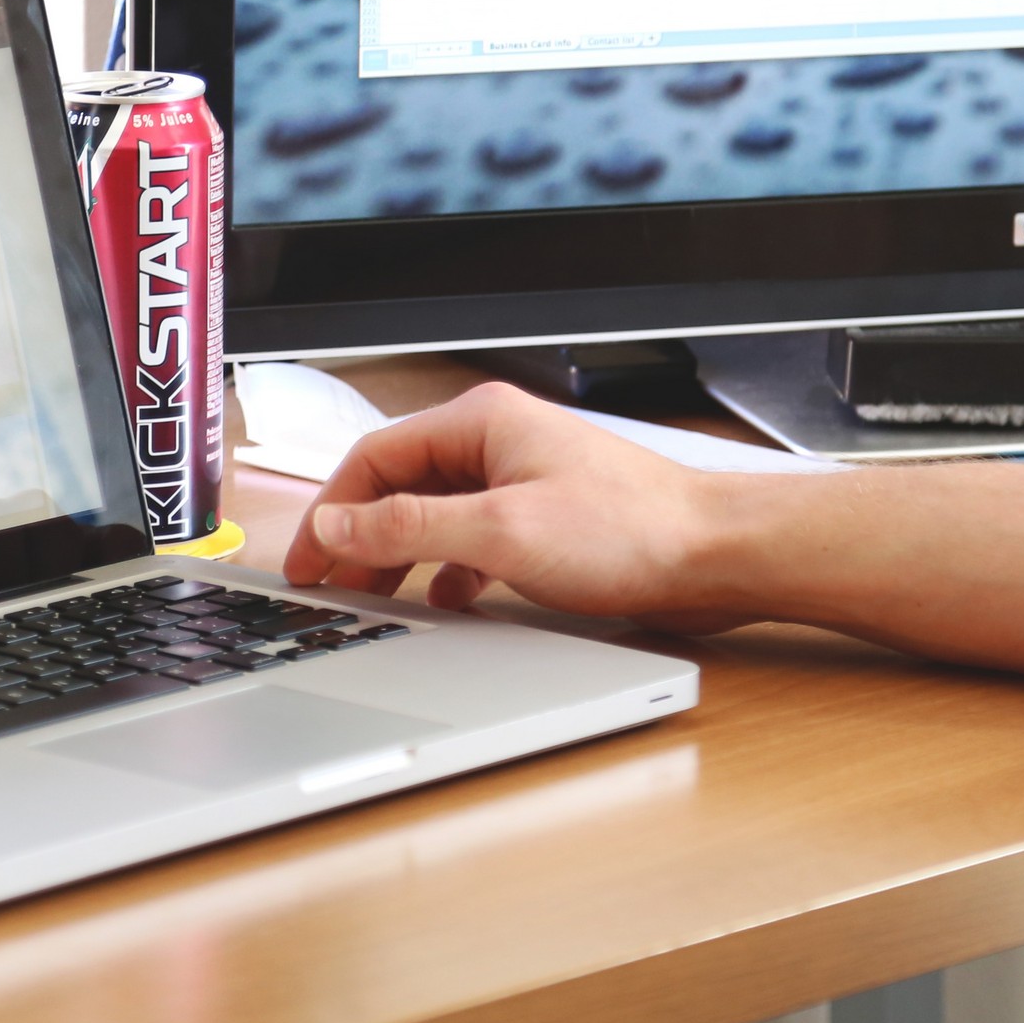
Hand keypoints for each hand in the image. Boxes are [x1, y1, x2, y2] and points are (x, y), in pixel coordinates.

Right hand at [281, 383, 763, 631]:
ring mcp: (523, 478)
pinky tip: (449, 600)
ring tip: (378, 598)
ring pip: (435, 514)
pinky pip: (474, 536)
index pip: (373, 458)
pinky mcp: (546, 516)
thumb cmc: (630, 530)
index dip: (330, 511)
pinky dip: (450, 568)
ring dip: (401, 555)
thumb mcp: (500, 533)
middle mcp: (498, 441)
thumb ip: (408, 528)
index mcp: (480, 422)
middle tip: (331, 586)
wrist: (716, 555)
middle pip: (399, 485)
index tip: (307, 559)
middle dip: (360, 537)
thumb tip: (337, 525)